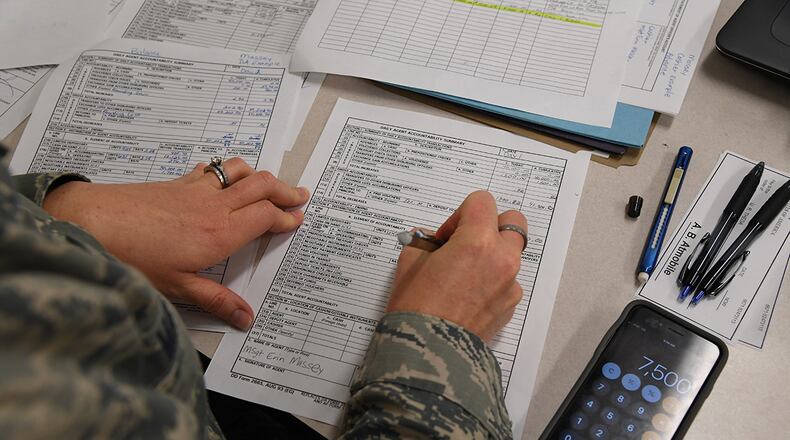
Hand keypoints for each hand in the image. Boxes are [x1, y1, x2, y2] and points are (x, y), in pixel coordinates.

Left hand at [43, 158, 308, 329]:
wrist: (93, 220)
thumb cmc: (134, 256)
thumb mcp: (177, 287)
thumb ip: (216, 300)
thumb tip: (246, 318)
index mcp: (221, 233)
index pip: (266, 217)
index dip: (286, 217)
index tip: (298, 220)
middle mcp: (215, 206)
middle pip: (261, 187)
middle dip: (285, 190)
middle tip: (300, 195)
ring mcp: (196, 189)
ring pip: (239, 171)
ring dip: (260, 175)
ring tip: (269, 183)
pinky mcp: (177, 182)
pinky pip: (212, 170)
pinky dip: (227, 171)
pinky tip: (222, 177)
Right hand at [387, 191, 526, 341]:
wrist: (429, 353)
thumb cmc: (416, 308)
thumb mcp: (410, 264)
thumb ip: (425, 243)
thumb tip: (432, 242)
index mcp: (476, 242)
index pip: (481, 202)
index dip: (459, 214)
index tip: (445, 236)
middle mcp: (501, 259)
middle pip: (512, 221)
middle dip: (490, 225)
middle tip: (465, 243)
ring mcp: (510, 284)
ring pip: (511, 252)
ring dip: (492, 254)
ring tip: (463, 274)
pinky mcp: (510, 305)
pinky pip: (507, 280)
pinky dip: (492, 281)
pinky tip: (467, 296)